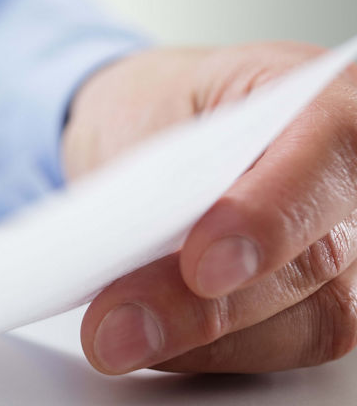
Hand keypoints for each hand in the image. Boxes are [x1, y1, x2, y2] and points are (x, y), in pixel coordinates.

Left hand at [62, 42, 356, 373]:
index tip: (202, 265)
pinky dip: (210, 350)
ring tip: (115, 339)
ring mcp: (355, 245)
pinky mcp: (328, 300)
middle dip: (208, 305)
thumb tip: (134, 248)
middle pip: (318, 257)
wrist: (158, 129)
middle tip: (118, 324)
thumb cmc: (163, 108)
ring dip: (205, 341)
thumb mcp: (147, 107)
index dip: (270, 216)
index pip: (330, 152)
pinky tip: (150, 341)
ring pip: (311, 319)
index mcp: (326, 97)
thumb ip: (162, 172)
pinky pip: (285, 345)